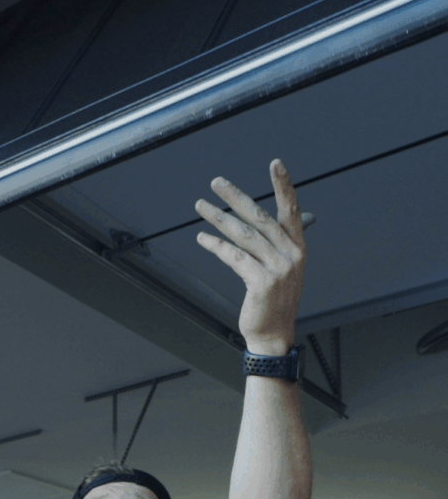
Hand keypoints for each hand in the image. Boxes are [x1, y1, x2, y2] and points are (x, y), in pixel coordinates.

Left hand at [195, 159, 305, 354]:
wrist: (273, 335)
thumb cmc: (273, 301)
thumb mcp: (282, 269)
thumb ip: (275, 245)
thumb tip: (261, 220)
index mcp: (298, 248)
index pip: (290, 210)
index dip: (283, 186)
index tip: (275, 163)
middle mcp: (291, 255)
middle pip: (259, 217)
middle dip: (235, 197)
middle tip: (216, 183)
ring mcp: (278, 269)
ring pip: (242, 235)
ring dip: (217, 218)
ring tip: (200, 206)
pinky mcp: (261, 283)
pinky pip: (234, 257)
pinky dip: (216, 246)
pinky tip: (203, 239)